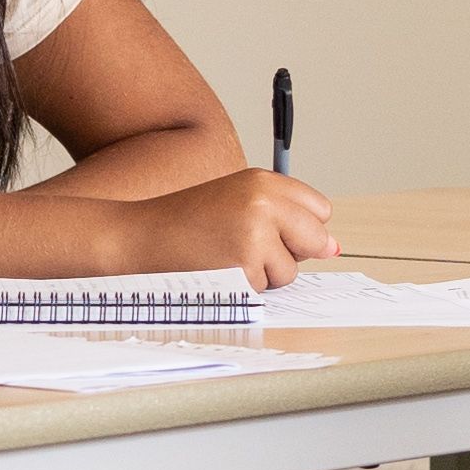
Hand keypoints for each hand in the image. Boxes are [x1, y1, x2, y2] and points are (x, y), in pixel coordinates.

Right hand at [141, 168, 336, 287]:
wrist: (135, 239)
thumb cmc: (184, 225)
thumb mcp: (234, 203)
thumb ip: (285, 219)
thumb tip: (334, 248)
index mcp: (262, 180)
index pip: (319, 210)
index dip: (300, 228)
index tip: (270, 231)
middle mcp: (263, 203)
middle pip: (316, 240)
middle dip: (291, 252)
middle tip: (244, 246)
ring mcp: (255, 236)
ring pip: (290, 271)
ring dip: (263, 274)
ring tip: (223, 257)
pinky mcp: (244, 269)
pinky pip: (266, 289)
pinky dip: (245, 288)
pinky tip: (217, 271)